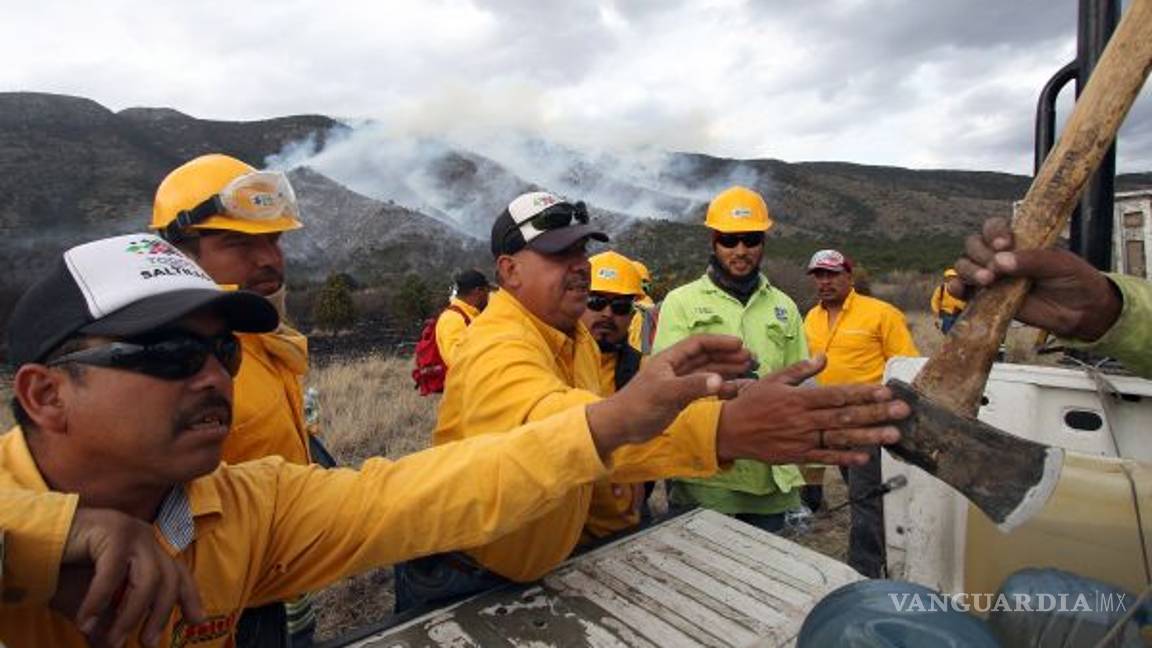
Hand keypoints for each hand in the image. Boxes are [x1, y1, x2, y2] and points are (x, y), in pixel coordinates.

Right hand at [55, 508, 203, 647]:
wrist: (36, 542)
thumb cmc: (66, 569)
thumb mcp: (95, 601)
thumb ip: (108, 620)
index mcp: (147, 549)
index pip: (178, 574)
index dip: (189, 597)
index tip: (198, 622)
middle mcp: (145, 537)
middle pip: (168, 578)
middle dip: (159, 614)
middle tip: (147, 642)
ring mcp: (131, 531)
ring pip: (147, 578)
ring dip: (131, 613)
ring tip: (112, 640)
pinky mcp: (111, 530)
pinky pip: (112, 573)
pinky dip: (100, 600)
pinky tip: (85, 622)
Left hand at [587, 334, 752, 457]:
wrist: (620, 426)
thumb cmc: (639, 405)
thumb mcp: (666, 393)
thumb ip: (693, 386)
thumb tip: (720, 380)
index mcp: (670, 359)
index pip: (698, 344)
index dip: (719, 342)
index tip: (740, 344)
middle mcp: (675, 368)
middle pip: (706, 356)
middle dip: (728, 355)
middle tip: (751, 358)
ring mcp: (677, 383)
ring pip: (706, 372)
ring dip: (726, 369)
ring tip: (747, 369)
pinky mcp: (678, 398)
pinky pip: (703, 388)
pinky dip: (718, 387)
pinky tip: (733, 389)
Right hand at [715, 356, 908, 465]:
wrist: (729, 431)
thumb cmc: (751, 402)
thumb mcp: (773, 379)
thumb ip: (800, 370)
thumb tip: (823, 356)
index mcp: (798, 398)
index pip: (837, 395)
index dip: (862, 393)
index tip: (885, 391)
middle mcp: (803, 419)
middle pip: (845, 416)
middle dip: (876, 413)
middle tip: (901, 411)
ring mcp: (802, 440)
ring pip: (840, 437)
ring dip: (869, 436)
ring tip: (892, 434)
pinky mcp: (797, 456)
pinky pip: (825, 457)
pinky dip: (845, 458)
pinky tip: (865, 457)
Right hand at [951, 217, 1121, 340]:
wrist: (1081, 311)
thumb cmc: (1073, 279)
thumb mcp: (1059, 264)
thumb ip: (1031, 261)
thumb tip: (999, 262)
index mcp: (1017, 240)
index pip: (993, 227)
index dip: (994, 233)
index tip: (1004, 244)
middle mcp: (1000, 255)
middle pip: (973, 245)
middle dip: (980, 254)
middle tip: (995, 270)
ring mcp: (992, 277)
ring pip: (964, 265)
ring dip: (969, 270)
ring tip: (987, 281)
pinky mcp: (986, 298)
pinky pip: (962, 290)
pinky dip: (956, 288)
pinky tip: (958, 289)